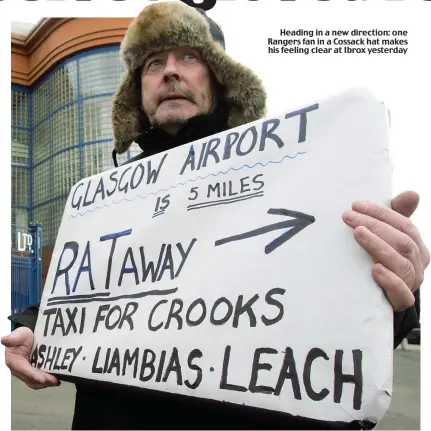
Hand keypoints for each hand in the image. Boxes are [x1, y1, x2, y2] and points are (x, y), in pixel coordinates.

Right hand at [1, 327, 59, 389]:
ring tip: (56, 382)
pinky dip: (46, 381)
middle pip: (30, 379)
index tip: (43, 379)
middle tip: (54, 381)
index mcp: (13, 361)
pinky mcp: (32, 372)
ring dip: (45, 383)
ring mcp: (26, 372)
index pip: (23, 370)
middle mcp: (19, 370)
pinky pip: (38, 379)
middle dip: (42, 381)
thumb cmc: (22, 336)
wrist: (27, 336)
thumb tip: (4, 339)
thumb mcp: (18, 334)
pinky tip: (54, 380)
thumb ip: (13, 338)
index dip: (33, 375)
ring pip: (34, 382)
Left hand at [342, 191, 429, 311]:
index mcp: (416, 247)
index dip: (381, 213)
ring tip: (358, 234)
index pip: (404, 225)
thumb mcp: (386, 237)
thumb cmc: (380, 261)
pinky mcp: (401, 302)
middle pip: (402, 242)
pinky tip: (374, 269)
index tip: (356, 205)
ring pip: (401, 263)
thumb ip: (395, 216)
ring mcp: (410, 283)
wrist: (377, 298)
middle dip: (374, 225)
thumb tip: (412, 194)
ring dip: (378, 246)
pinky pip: (401, 293)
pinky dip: (389, 280)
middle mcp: (417, 264)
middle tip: (348, 216)